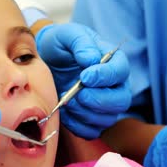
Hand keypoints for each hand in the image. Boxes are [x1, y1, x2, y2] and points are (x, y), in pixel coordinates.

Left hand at [36, 23, 130, 138]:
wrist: (46, 61)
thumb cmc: (60, 45)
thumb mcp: (67, 35)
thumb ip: (80, 43)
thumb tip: (90, 60)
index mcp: (113, 62)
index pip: (120, 72)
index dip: (105, 77)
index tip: (84, 77)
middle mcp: (115, 85)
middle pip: (121, 101)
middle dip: (97, 100)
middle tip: (76, 94)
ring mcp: (105, 105)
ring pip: (107, 119)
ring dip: (84, 114)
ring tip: (66, 100)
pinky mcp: (90, 119)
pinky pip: (91, 132)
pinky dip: (77, 126)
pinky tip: (65, 114)